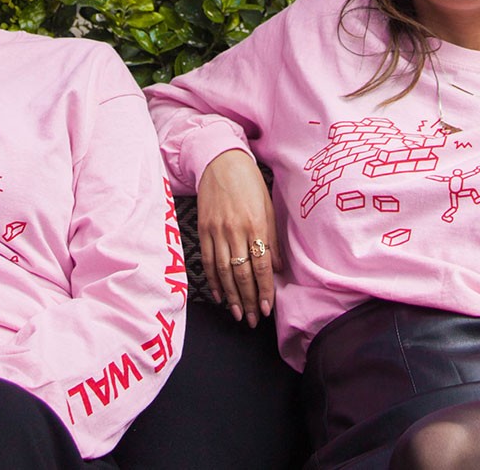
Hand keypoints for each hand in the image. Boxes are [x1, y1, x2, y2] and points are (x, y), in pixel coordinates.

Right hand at [198, 150, 280, 327]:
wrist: (220, 162)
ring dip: (231, 296)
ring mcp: (217, 231)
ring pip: (223, 271)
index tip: (267, 308)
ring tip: (237, 313)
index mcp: (256, 224)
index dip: (264, 289)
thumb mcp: (268, 207)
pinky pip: (207, 261)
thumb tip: (276, 269)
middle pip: (241, 273)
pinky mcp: (203, 229)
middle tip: (251, 319)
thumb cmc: (249, 183)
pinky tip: (219, 295)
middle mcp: (235, 230)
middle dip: (248, 299)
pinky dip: (213, 280)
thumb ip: (272, 239)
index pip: (261, 265)